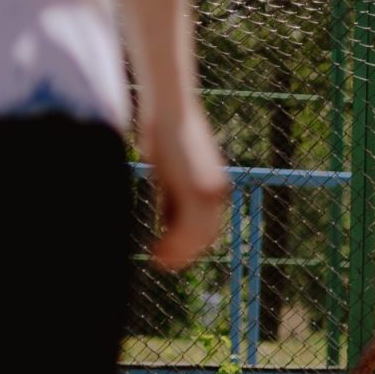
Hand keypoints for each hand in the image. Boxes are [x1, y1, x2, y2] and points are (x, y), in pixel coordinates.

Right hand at [139, 104, 230, 270]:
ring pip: (197, 237)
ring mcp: (210, 192)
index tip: (170, 252)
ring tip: (157, 262)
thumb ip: (173, 193)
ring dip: (177, 254)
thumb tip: (167, 213)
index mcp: (213, 186)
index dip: (190, 243)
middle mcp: (217, 191)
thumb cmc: (163, 131)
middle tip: (162, 263)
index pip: (206, 225)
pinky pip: (187, 228)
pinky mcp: (198, 191)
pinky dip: (174, 245)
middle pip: (204, 236)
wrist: (170, 109)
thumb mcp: (169, 170)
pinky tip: (157, 251)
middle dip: (184, 253)